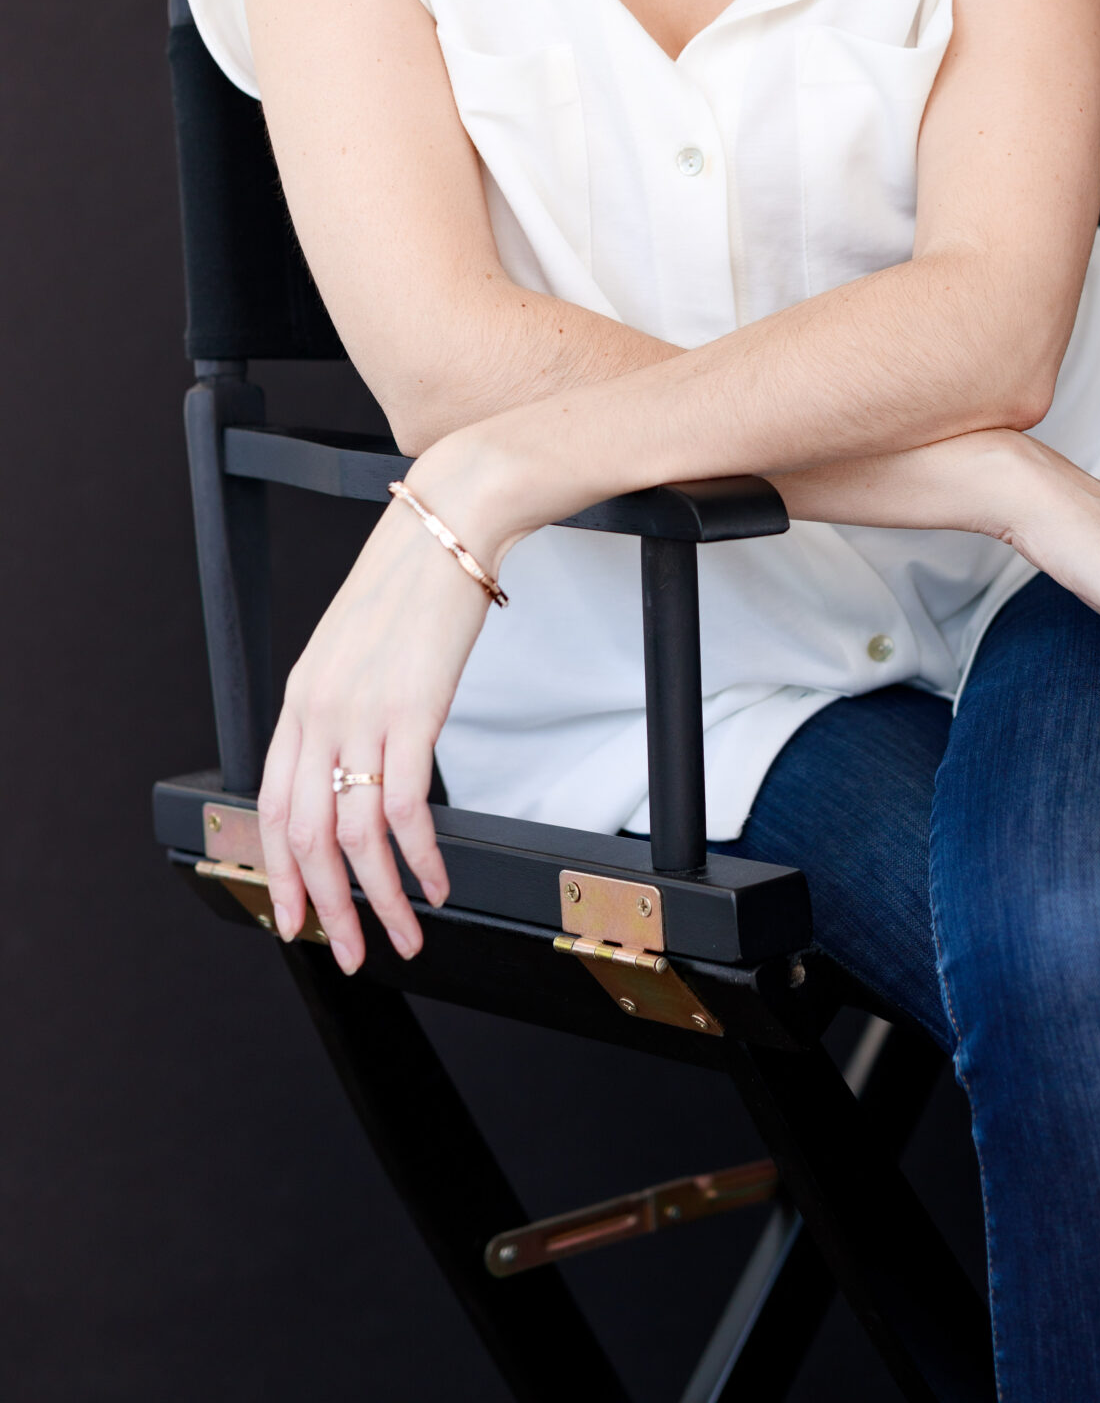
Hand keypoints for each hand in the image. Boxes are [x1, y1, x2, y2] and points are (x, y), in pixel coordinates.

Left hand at [256, 484, 495, 970]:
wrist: (450, 525)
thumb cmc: (413, 583)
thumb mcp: (355, 648)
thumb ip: (343, 707)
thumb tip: (352, 766)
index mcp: (300, 698)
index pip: (271, 807)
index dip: (280, 873)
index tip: (295, 920)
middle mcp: (320, 711)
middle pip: (306, 835)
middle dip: (326, 907)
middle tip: (347, 951)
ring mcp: (364, 713)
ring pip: (356, 835)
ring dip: (380, 898)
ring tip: (406, 931)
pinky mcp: (414, 712)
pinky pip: (407, 808)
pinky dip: (421, 858)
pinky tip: (437, 880)